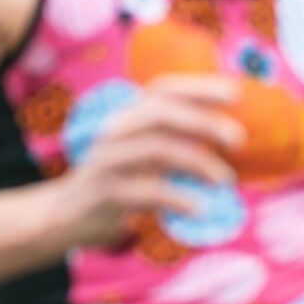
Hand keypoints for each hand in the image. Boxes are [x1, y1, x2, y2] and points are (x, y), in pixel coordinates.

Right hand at [55, 74, 243, 248]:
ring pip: (155, 150)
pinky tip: (199, 209)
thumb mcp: (141, 155)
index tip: (236, 94)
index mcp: (127, 118)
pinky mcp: (104, 193)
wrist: (65, 215)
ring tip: (224, 180)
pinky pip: (147, 191)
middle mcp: (115, 132)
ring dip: (198, 162)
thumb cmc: (117, 183)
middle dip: (203, 121)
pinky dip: (179, 198)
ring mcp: (107, 161)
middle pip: (160, 113)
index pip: (162, 90)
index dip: (198, 87)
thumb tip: (230, 142)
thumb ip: (173, 142)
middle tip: (238, 140)